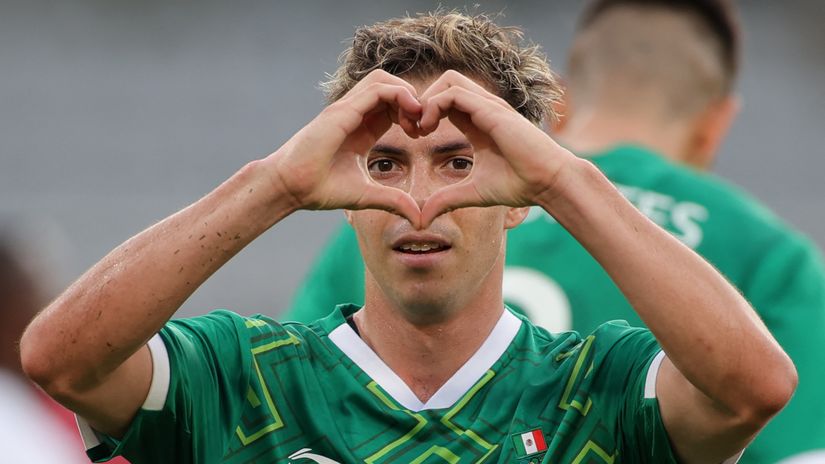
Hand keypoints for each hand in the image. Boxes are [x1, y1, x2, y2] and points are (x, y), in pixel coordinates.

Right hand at [265, 70, 424, 226]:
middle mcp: (354, 114)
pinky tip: (410, 115)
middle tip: (422, 126)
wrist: (291, 187)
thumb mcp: (368, 195)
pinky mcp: (342, 110)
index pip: (391, 105)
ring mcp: (347, 108)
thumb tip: (419, 219)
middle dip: (412, 100)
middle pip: (389, 86)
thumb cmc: (320, 189)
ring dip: (407, 93)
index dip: (411, 113)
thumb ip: (394, 201)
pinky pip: (377, 88)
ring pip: (383, 80)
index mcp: (361, 128)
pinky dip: (399, 94)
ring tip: (416, 119)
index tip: (420, 136)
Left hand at [416, 71, 576, 226]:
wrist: (548, 181)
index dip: (424, 113)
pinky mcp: (491, 110)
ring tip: (420, 128)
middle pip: (445, 83)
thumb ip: (446, 200)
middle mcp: (483, 108)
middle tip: (413, 128)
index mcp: (477, 122)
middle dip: (422, 100)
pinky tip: (429, 129)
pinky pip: (454, 94)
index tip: (415, 137)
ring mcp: (488, 106)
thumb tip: (422, 219)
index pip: (445, 101)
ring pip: (448, 80)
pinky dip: (434, 105)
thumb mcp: (472, 193)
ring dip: (427, 100)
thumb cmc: (519, 184)